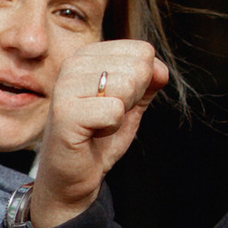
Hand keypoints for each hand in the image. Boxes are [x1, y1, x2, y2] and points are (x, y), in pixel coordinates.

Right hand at [28, 38, 170, 227]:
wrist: (72, 176)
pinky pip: (114, 111)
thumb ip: (148, 82)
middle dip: (133, 99)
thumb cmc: (98, 139)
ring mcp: (66, 85)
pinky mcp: (65, 112)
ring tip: (100, 124)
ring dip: (121, 113)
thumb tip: (162, 69)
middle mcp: (74, 63)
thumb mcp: (131, 105)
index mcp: (89, 55)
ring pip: (127, 84)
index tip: (118, 103)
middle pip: (138, 66)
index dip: (143, 83)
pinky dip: (111, 128)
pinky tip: (92, 133)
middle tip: (109, 117)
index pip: (142, 51)